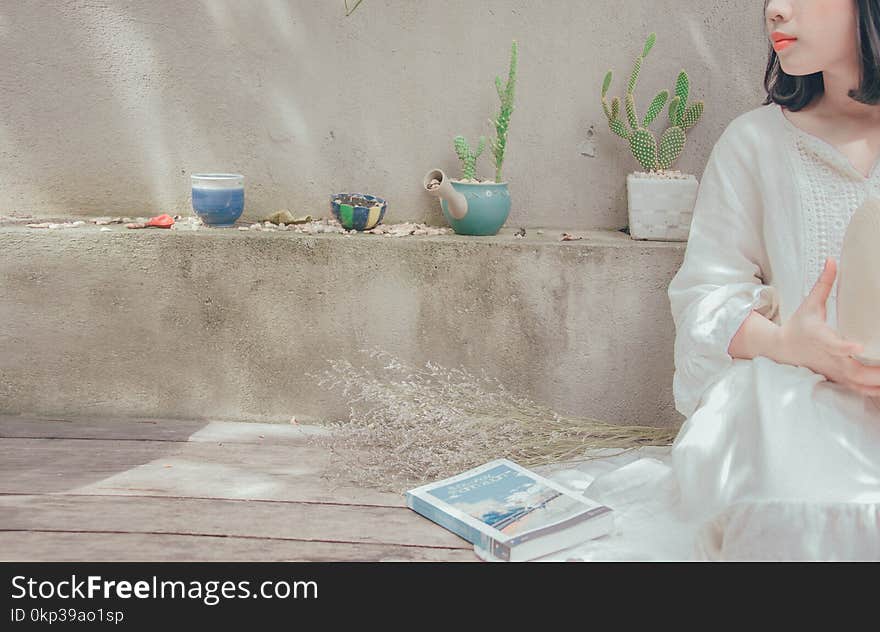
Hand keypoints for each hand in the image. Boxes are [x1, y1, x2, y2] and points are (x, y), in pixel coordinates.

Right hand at [775, 257, 879, 395]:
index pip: (833, 344)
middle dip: (875, 372)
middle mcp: (829, 358)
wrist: (782, 349)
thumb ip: (824, 283)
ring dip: (878, 383)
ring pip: (859, 384)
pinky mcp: (837, 378)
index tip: (858, 346)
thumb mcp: (809, 304)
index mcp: (820, 337)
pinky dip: (874, 390)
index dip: (845, 347)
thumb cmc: (798, 326)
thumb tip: (832, 260)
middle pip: (854, 371)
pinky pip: (859, 389)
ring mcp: (833, 371)